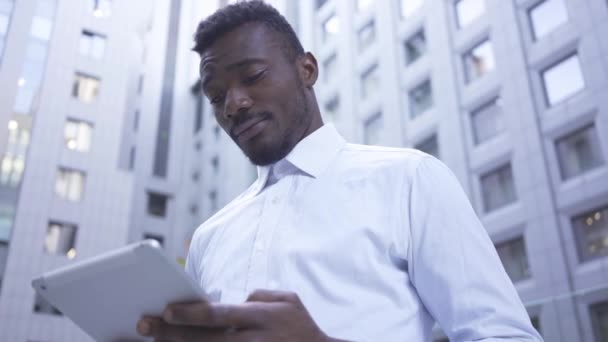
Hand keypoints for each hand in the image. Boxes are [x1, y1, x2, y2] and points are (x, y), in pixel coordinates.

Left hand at [137, 289, 344, 341]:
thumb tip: (233, 300)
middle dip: (171, 333)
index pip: (218, 314)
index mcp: (259, 318)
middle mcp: (251, 341)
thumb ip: (259, 295)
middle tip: (145, 325)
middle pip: (203, 340)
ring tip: (154, 341)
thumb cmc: (301, 326)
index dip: (190, 313)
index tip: (167, 310)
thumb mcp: (288, 300)